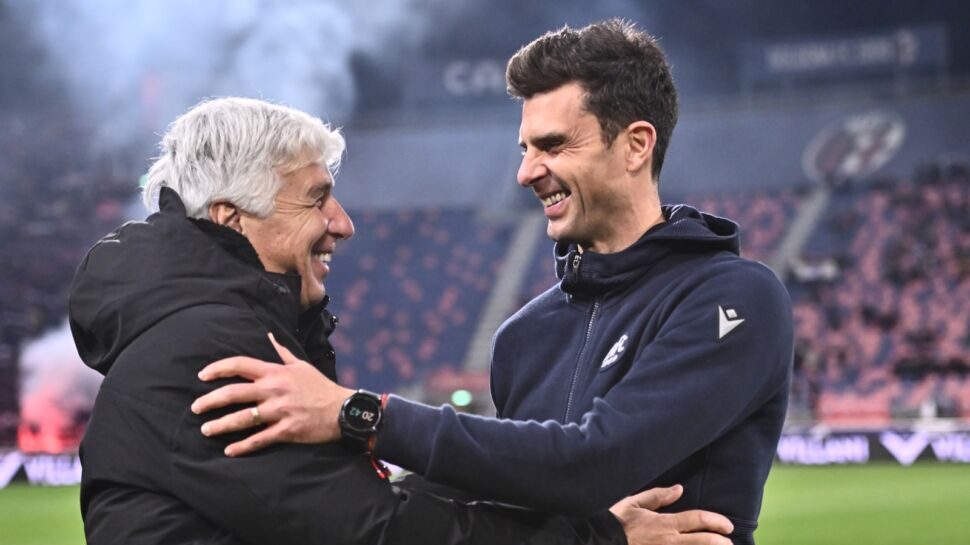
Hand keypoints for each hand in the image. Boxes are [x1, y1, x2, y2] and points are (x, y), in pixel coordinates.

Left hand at [191, 333, 353, 455]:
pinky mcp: (287, 430)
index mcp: (276, 372)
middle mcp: (274, 390)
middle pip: (234, 393)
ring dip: (221, 425)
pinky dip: (242, 446)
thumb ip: (281, 352)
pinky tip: (229, 450)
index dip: (218, 369)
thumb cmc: (320, 387)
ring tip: (206, 430)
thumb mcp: (301, 365)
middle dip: (210, 401)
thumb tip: (269, 334)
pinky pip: (259, 439)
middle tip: (195, 408)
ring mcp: (280, 411)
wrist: (342, 410)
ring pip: (242, 418)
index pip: (240, 365)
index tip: (202, 376)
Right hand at [609, 485, 733, 544]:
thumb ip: (658, 496)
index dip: (716, 521)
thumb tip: (679, 489)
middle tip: (729, 542)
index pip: (697, 520)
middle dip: (721, 542)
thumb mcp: (634, 503)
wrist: (598, 541)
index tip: (728, 526)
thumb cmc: (616, 522)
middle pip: (703, 541)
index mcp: (664, 523)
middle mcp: (669, 541)